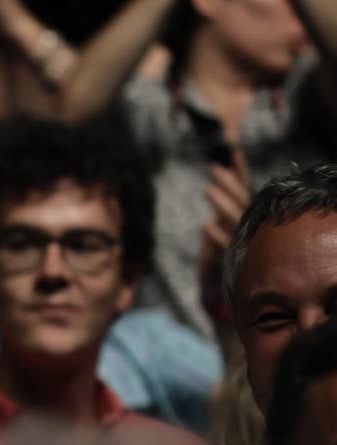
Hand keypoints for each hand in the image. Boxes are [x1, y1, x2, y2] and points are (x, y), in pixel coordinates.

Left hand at [198, 149, 250, 314]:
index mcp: (244, 216)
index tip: (232, 153)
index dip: (240, 172)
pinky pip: (225, 246)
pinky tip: (204, 224)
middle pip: (242, 201)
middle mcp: (246, 226)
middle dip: (229, 183)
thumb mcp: (220, 223)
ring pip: (235, 220)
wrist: (220, 287)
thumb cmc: (219, 252)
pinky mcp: (231, 259)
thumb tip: (220, 177)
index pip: (244, 190)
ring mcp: (240, 242)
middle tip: (213, 168)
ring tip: (207, 187)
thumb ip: (223, 204)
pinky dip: (215, 235)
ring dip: (222, 204)